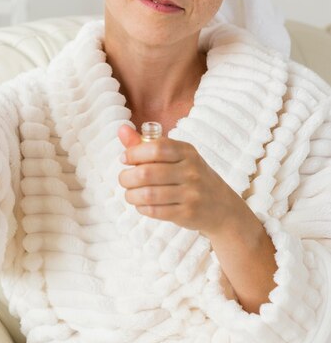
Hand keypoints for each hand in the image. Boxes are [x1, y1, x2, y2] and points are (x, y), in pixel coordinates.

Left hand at [118, 124, 248, 237]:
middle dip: (127, 177)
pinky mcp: (187, 213)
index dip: (133, 153)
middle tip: (124, 179)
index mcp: (187, 151)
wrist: (222, 206)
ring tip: (129, 193)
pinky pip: (155, 211)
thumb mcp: (175, 156)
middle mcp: (191, 170)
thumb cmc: (191, 175)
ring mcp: (191, 193)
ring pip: (148, 194)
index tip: (124, 159)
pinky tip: (141, 204)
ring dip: (131, 195)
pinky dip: (141, 208)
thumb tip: (121, 129)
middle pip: (147, 173)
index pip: (155, 148)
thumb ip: (146, 143)